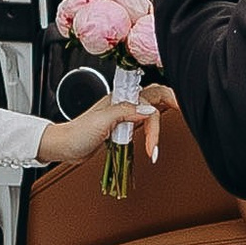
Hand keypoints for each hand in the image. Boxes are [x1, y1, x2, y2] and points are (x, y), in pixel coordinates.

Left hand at [39, 82, 172, 169]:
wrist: (64, 147)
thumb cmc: (77, 132)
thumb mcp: (102, 121)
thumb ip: (125, 112)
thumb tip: (148, 110)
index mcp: (120, 97)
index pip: (151, 95)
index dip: (168, 99)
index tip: (181, 109)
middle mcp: (124, 104)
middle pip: (155, 101)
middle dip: (165, 115)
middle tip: (170, 131)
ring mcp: (124, 116)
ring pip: (149, 116)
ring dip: (155, 132)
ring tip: (152, 149)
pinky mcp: (122, 129)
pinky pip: (141, 127)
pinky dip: (148, 136)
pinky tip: (148, 146)